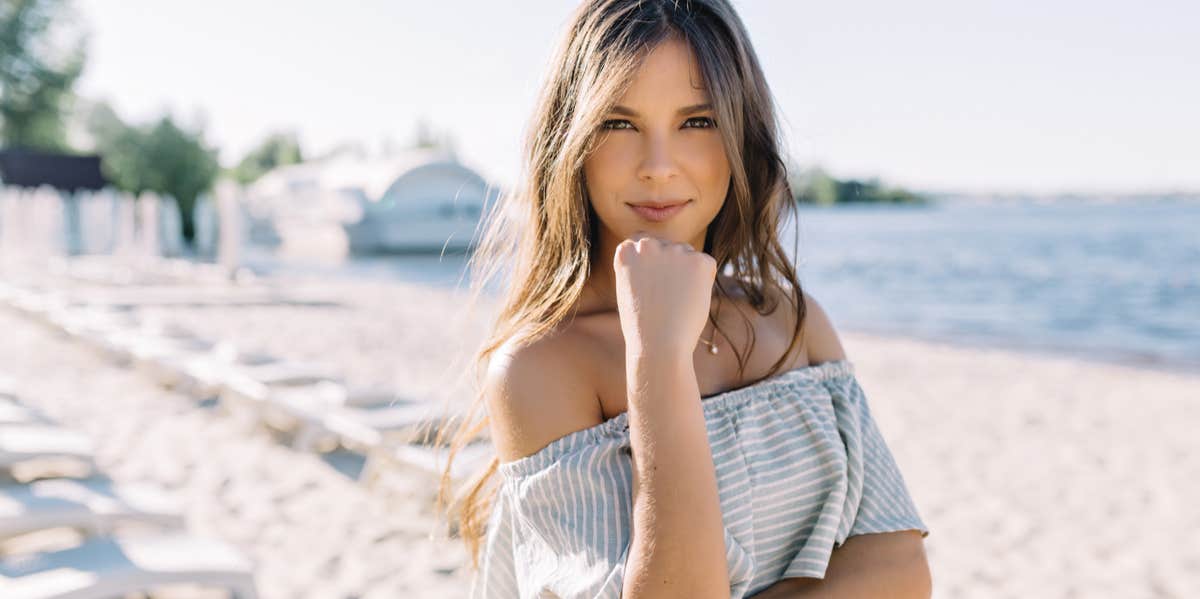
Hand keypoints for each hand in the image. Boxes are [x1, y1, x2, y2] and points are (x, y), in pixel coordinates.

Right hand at [613, 232, 717, 357]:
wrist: (659, 345)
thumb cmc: (643, 327)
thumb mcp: (630, 291)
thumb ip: (642, 269)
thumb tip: (665, 261)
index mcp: (626, 251)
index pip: (642, 241)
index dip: (651, 262)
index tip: (652, 281)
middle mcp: (648, 245)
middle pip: (667, 247)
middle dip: (671, 266)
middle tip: (667, 298)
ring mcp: (674, 250)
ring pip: (688, 255)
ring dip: (687, 274)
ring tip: (677, 303)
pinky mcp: (700, 261)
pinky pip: (707, 265)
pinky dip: (704, 282)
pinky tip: (691, 301)